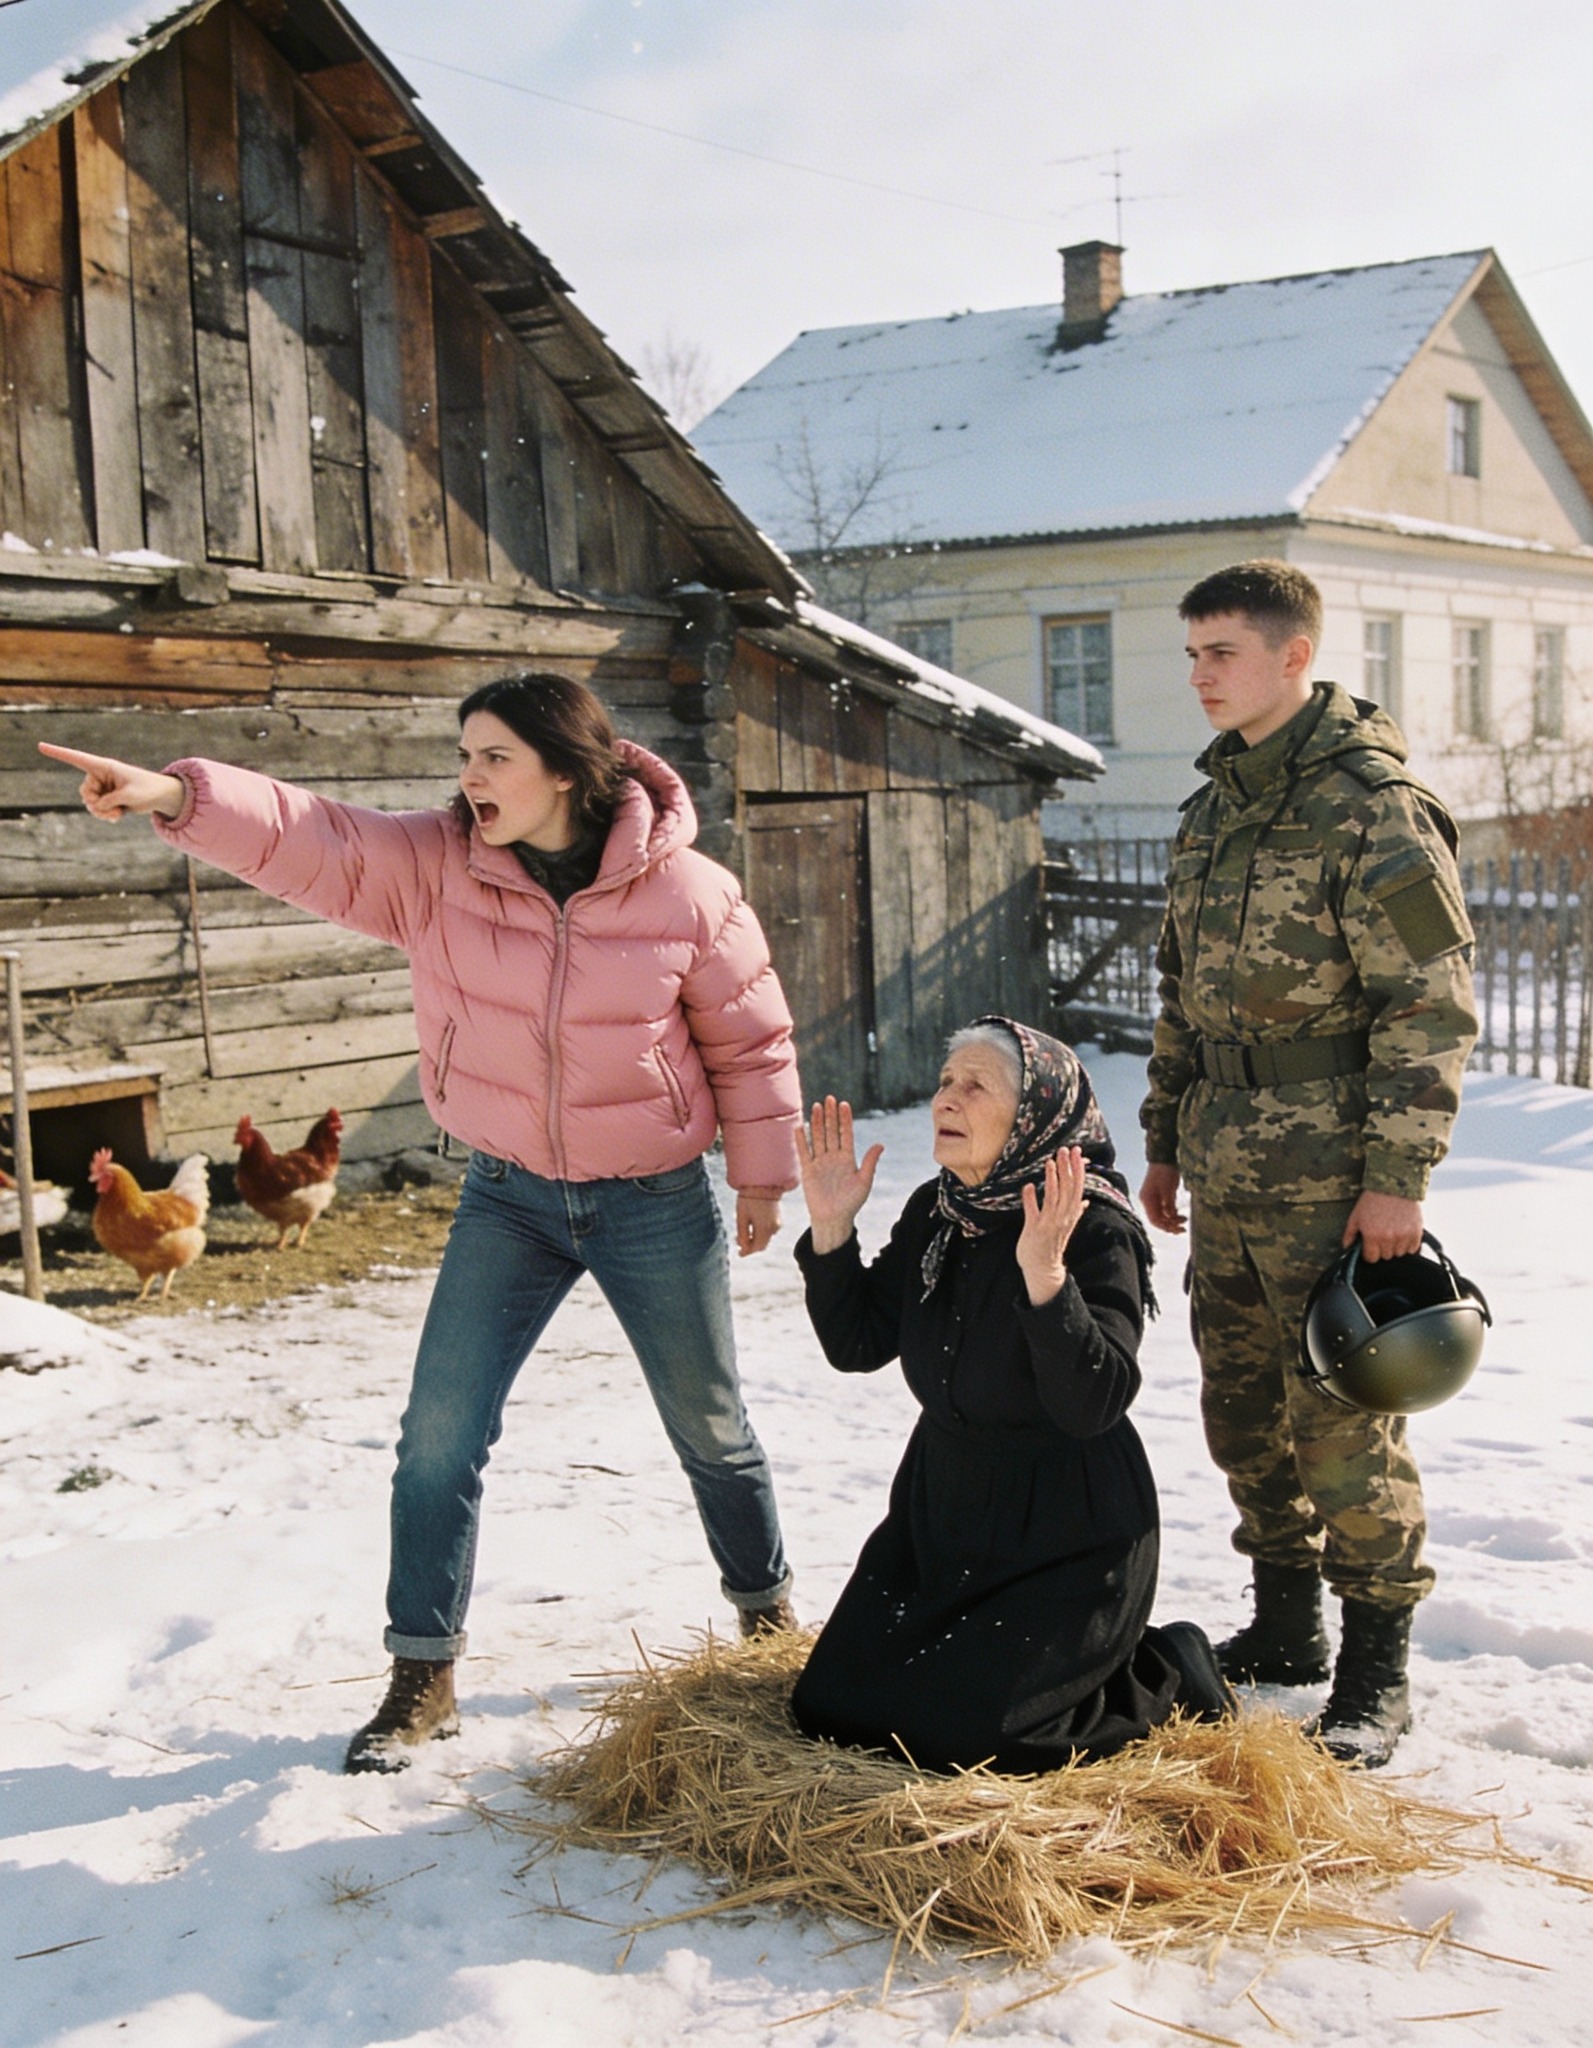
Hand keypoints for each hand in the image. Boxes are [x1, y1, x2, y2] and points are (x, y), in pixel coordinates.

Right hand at [37, 742, 185, 820]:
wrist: (160, 796)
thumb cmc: (148, 789)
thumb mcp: (129, 796)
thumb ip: (110, 800)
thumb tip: (95, 807)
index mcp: (104, 766)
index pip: (77, 758)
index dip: (58, 753)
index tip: (39, 746)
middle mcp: (100, 775)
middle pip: (84, 791)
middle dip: (95, 803)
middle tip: (113, 808)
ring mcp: (103, 788)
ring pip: (89, 803)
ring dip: (102, 812)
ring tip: (118, 812)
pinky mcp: (107, 798)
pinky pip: (97, 810)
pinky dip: (105, 815)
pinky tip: (118, 816)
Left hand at [734, 1191, 781, 1258]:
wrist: (763, 1182)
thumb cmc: (749, 1198)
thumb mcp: (742, 1217)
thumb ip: (743, 1235)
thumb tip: (743, 1249)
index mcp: (765, 1229)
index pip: (757, 1247)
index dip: (747, 1252)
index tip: (739, 1253)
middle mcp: (774, 1228)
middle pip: (762, 1244)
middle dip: (750, 1245)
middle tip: (738, 1241)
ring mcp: (777, 1222)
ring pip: (766, 1237)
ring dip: (755, 1238)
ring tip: (743, 1232)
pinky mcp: (778, 1217)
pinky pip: (769, 1230)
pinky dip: (761, 1232)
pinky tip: (752, 1225)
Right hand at [798, 1096, 883, 1253]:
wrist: (833, 1219)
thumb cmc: (851, 1203)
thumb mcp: (864, 1182)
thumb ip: (870, 1162)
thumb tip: (880, 1145)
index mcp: (848, 1158)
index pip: (846, 1134)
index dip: (845, 1119)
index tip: (844, 1104)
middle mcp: (833, 1157)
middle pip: (831, 1132)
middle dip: (831, 1115)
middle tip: (829, 1098)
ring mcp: (820, 1162)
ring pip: (818, 1138)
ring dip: (818, 1122)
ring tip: (817, 1106)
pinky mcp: (808, 1170)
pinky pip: (804, 1152)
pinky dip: (801, 1140)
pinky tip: (800, 1126)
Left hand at [1017, 1149, 1086, 1305]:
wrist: (1042, 1269)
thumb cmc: (1052, 1245)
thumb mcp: (1067, 1227)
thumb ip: (1076, 1212)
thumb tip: (1085, 1201)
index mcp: (1071, 1215)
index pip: (1078, 1188)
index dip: (1078, 1169)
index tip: (1077, 1152)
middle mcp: (1062, 1218)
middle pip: (1067, 1189)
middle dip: (1067, 1168)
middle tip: (1064, 1150)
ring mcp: (1048, 1223)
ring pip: (1053, 1197)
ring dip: (1052, 1179)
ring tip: (1050, 1162)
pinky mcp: (1033, 1229)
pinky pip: (1032, 1211)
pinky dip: (1030, 1198)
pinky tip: (1029, 1185)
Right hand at [1140, 1161, 1185, 1234]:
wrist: (1164, 1157)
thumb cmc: (1165, 1172)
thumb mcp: (1168, 1190)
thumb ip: (1169, 1206)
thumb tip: (1171, 1218)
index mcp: (1147, 1200)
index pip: (1155, 1220)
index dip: (1165, 1227)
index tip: (1177, 1229)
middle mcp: (1149, 1202)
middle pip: (1158, 1219)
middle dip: (1170, 1225)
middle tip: (1183, 1228)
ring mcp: (1154, 1199)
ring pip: (1163, 1216)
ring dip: (1173, 1220)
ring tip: (1184, 1220)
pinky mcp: (1161, 1196)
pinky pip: (1166, 1210)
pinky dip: (1173, 1214)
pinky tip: (1180, 1214)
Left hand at [1344, 1190, 1422, 1261]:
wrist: (1393, 1185)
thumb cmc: (1372, 1200)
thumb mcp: (1355, 1216)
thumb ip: (1349, 1235)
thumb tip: (1347, 1248)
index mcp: (1372, 1235)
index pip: (1371, 1259)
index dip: (1370, 1253)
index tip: (1370, 1246)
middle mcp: (1388, 1238)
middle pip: (1386, 1257)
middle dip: (1382, 1249)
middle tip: (1382, 1235)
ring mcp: (1404, 1236)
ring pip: (1399, 1254)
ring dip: (1396, 1247)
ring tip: (1393, 1232)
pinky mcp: (1416, 1232)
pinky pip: (1413, 1249)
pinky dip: (1408, 1244)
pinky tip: (1403, 1233)